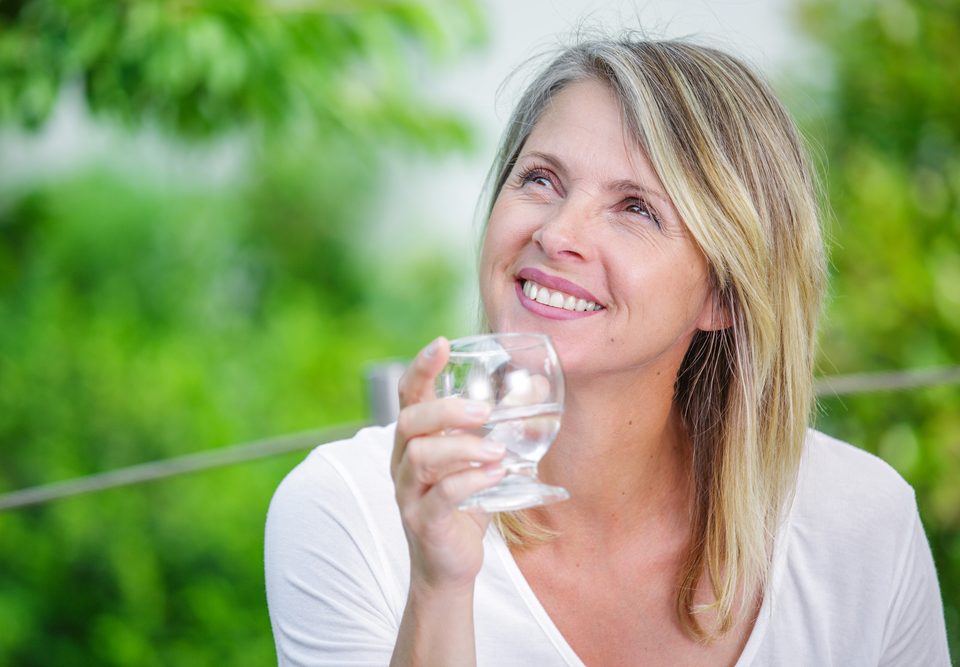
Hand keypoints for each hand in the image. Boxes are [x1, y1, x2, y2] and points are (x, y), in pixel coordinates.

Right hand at [391, 337, 505, 590]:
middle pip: (408, 422)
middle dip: (445, 410)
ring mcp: (409, 493)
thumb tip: (536, 386)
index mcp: (415, 439)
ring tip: (497, 451)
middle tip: (482, 411)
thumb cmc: (465, 505)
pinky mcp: (423, 522)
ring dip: (463, 448)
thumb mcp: (484, 461)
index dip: (421, 368)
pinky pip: (439, 496)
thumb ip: (502, 426)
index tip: (442, 343)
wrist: (450, 566)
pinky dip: (469, 481)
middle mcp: (403, 461)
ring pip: (421, 457)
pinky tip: (495, 476)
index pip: (408, 394)